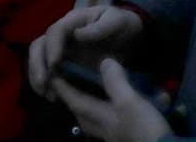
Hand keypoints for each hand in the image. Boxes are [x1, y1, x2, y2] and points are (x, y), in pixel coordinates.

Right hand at [28, 5, 143, 98]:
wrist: (129, 35)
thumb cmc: (122, 24)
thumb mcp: (117, 22)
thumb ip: (100, 27)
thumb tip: (76, 34)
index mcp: (74, 19)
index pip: (55, 31)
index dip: (52, 47)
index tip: (54, 64)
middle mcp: (62, 32)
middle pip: (39, 45)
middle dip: (37, 65)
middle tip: (44, 84)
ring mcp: (60, 46)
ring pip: (38, 59)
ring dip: (37, 77)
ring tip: (47, 94)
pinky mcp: (62, 61)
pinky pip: (47, 71)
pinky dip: (45, 83)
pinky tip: (52, 96)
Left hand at [52, 57, 170, 141]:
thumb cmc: (141, 126)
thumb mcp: (129, 101)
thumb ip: (115, 82)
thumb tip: (104, 61)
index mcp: (100, 117)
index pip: (76, 101)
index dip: (65, 88)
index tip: (53, 76)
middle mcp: (104, 128)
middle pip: (83, 116)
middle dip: (76, 102)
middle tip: (73, 89)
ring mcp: (116, 135)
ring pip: (99, 121)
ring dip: (95, 109)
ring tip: (96, 96)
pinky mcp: (130, 137)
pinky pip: (116, 123)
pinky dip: (117, 113)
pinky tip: (127, 107)